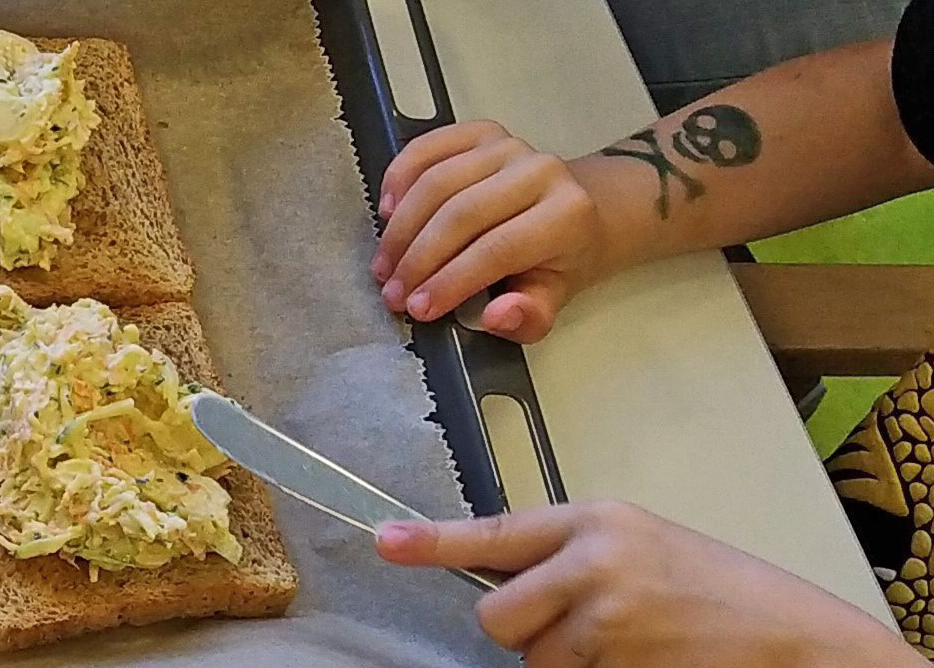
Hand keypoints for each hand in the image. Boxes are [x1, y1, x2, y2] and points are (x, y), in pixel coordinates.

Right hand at [373, 121, 608, 340]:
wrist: (578, 211)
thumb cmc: (562, 258)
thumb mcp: (554, 297)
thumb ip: (529, 315)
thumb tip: (495, 316)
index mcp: (566, 215)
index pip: (496, 250)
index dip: (450, 281)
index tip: (418, 307)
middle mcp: (538, 170)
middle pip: (460, 214)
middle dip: (418, 258)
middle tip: (394, 291)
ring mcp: (506, 146)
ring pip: (436, 182)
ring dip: (401, 228)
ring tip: (386, 263)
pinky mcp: (480, 132)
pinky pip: (426, 149)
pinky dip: (399, 178)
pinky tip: (387, 211)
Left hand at [378, 503, 914, 664]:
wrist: (790, 635)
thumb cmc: (712, 585)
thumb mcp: (635, 541)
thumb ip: (568, 552)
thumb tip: (506, 578)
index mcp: (592, 520)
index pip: (494, 532)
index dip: (432, 543)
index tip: (383, 542)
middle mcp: (593, 565)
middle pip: (500, 616)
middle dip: (521, 632)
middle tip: (572, 626)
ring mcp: (610, 624)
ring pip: (536, 661)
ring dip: (564, 663)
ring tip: (624, 643)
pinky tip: (638, 661)